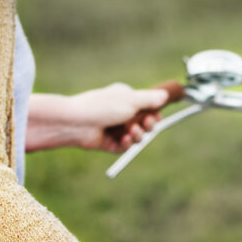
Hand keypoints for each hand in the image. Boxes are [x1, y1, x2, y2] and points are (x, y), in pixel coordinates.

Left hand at [26, 82, 168, 152]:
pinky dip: (126, 144)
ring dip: (138, 135)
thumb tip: (165, 95)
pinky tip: (125, 140)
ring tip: (133, 132)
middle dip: (148, 125)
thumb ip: (150, 99)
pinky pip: (124, 146)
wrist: (76, 122)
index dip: (153, 113)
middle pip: (142, 122)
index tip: (157, 115)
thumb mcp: (130, 100)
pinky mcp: (108, 143)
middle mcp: (119, 112)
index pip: (145, 106)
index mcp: (124, 98)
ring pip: (135, 136)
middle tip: (147, 124)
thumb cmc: (102, 106)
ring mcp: (113, 128)